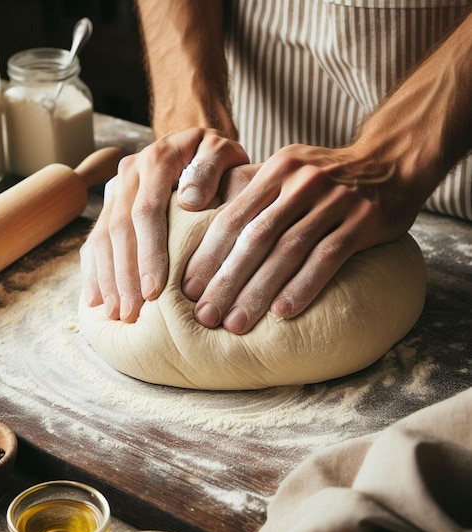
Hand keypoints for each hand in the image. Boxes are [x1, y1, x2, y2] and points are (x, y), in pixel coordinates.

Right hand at [79, 127, 248, 321]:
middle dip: (124, 275)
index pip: (146, 211)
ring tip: (115, 313)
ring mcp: (116, 189)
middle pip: (119, 229)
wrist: (200, 146)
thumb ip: (211, 169)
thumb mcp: (225, 154)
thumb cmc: (220, 160)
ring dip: (107, 278)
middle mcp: (129, 173)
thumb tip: (188, 201)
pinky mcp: (110, 206)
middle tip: (131, 312)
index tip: (154, 290)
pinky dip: (93, 271)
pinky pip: (94, 240)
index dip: (148, 253)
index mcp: (157, 159)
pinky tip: (97, 300)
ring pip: (102, 237)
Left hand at [182, 143, 421, 333]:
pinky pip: (328, 257)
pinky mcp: (363, 220)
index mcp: (275, 171)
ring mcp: (334, 200)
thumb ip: (248, 190)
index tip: (188, 290)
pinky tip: (283, 312)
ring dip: (258, 291)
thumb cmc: (324, 176)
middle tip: (205, 315)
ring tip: (236, 323)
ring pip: (287, 251)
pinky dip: (303, 285)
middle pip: (255, 237)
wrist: (390, 161)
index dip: (207, 256)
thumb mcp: (286, 170)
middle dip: (226, 280)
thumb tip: (198, 216)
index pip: (232, 218)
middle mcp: (301, 182)